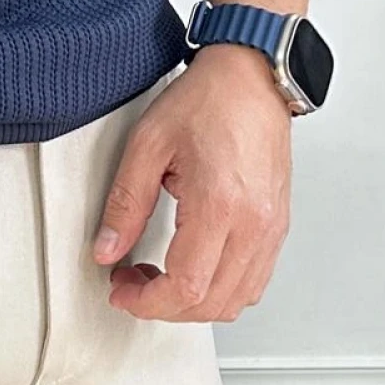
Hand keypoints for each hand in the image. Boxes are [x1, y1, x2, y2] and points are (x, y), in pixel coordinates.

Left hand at [87, 46, 292, 321]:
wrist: (251, 77)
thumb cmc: (208, 100)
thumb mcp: (148, 145)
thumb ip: (125, 204)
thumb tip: (107, 249)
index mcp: (220, 204)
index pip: (187, 286)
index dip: (148, 302)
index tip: (123, 292)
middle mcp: (254, 223)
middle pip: (212, 304)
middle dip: (164, 307)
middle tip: (132, 283)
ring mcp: (272, 228)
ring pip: (236, 300)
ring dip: (193, 303)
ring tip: (159, 277)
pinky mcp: (277, 225)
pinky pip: (254, 280)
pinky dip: (220, 289)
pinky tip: (193, 268)